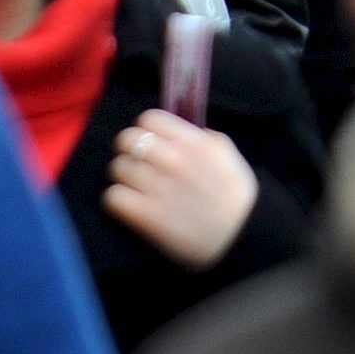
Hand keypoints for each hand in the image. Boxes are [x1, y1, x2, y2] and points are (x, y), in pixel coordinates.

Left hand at [104, 110, 259, 270]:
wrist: (241, 235)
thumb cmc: (236, 195)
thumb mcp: (225, 154)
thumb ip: (201, 138)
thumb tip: (178, 133)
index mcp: (193, 142)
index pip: (150, 118)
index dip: (147, 129)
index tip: (152, 140)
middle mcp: (173, 159)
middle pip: (127, 139)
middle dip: (130, 150)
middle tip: (139, 163)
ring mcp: (157, 187)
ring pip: (118, 168)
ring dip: (125, 176)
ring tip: (137, 187)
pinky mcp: (145, 214)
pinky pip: (113, 196)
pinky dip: (119, 200)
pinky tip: (132, 204)